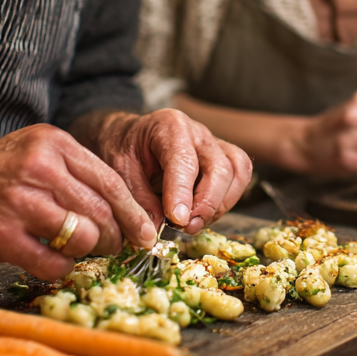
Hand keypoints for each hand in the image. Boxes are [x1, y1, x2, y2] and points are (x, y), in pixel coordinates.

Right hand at [0, 124, 153, 280]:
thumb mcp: (30, 151)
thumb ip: (70, 170)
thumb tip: (119, 206)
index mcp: (52, 143)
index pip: (110, 180)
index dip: (133, 211)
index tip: (145, 232)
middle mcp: (39, 168)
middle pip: (102, 210)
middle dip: (115, 236)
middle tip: (115, 247)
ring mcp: (20, 202)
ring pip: (83, 235)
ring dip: (90, 251)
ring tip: (84, 252)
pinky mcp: (3, 236)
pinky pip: (53, 260)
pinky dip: (63, 267)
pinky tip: (56, 261)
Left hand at [92, 109, 252, 236]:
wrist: (127, 137)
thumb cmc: (122, 150)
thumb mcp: (118, 172)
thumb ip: (137, 199)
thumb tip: (156, 229)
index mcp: (170, 126)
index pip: (184, 161)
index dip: (183, 193)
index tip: (178, 220)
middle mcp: (198, 132)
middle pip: (220, 167)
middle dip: (207, 203)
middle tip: (187, 227)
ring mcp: (213, 144)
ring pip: (236, 171)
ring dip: (220, 204)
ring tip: (195, 224)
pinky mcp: (221, 158)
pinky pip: (239, 176)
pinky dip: (227, 200)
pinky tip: (204, 215)